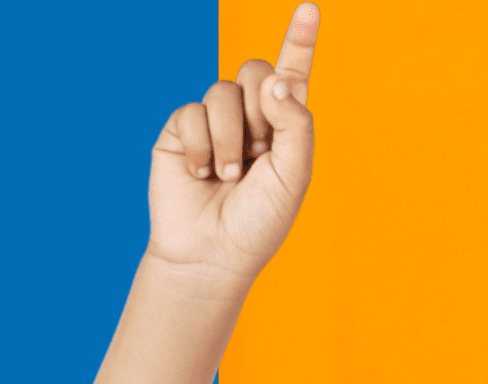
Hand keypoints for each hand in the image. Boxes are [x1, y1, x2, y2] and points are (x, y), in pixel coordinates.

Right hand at [145, 2, 318, 283]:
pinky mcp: (179, 133)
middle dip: (260, 107)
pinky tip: (201, 173)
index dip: (300, 40)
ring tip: (229, 175)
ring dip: (230, 137)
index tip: (308, 9)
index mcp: (283, 125)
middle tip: (258, 150)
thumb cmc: (258, 222)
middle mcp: (249, 117)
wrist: (211, 255)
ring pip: (223, 91)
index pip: (292, 73)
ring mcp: (212, 123)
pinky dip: (200, 145)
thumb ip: (294, 122)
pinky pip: (191, 112)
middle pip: (256, 70)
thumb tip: (272, 80)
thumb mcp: (294, 174)